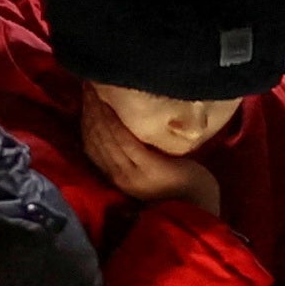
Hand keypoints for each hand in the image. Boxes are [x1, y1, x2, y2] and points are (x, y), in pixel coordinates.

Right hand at [78, 89, 222, 220]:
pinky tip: (110, 106)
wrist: (200, 202)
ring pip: (106, 139)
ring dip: (98, 112)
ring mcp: (133, 173)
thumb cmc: (177, 181)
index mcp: (116, 175)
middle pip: (95, 140)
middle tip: (87, 83)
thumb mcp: (148, 166)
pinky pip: (126, 143)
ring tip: (95, 89)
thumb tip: (124, 123)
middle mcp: (118, 175)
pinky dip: (115, 124)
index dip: (85, 120)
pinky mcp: (149, 168)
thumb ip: (133, 152)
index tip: (84, 96)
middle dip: (89, 110)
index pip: (91, 146)